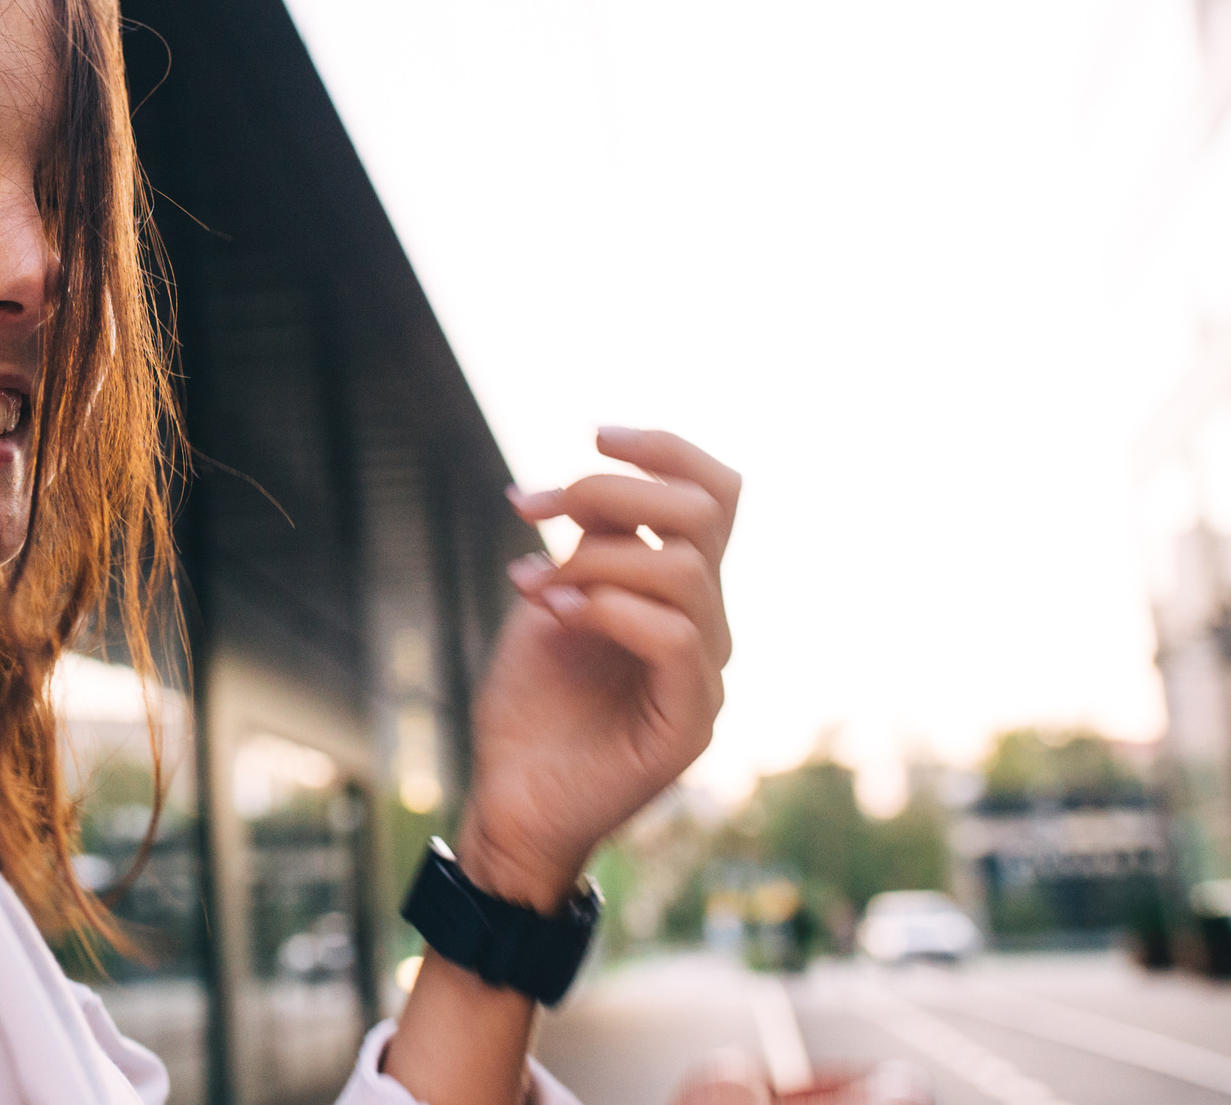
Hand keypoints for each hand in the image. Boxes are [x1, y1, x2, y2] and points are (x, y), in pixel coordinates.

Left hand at [458, 426, 737, 908]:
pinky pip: (673, 638)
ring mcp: (704, 673)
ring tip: (535, 584)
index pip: (716, 495)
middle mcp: (706, 623)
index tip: (594, 432)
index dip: (666, 449)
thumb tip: (598, 478)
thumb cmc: (533, 703)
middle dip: (611, 489)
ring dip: (593, 558)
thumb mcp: (555, 598)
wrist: (513, 798)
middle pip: (704, 514)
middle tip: (535, 507)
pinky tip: (554, 612)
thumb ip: (591, 544)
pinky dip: (607, 608)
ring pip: (684, 569)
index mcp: (681, 589)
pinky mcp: (689, 721)